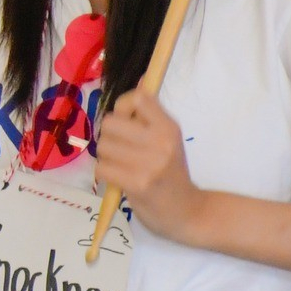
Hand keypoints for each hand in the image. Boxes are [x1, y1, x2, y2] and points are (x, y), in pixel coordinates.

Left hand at [93, 89, 206, 243]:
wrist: (188, 213)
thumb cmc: (171, 173)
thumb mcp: (168, 139)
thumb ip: (149, 114)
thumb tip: (140, 78)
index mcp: (169, 127)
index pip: (136, 98)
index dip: (123, 108)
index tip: (128, 122)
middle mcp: (161, 142)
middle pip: (110, 123)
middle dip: (110, 136)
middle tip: (122, 150)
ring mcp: (149, 164)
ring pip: (102, 146)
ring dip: (106, 157)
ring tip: (122, 165)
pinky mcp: (137, 184)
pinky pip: (102, 168)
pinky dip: (105, 173)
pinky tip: (118, 178)